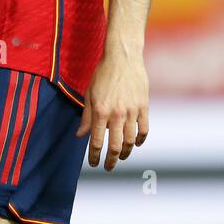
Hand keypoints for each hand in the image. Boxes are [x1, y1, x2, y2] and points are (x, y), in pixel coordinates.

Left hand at [77, 49, 148, 170]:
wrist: (123, 57)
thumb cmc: (103, 74)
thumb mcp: (89, 94)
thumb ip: (86, 117)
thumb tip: (80, 135)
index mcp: (100, 111)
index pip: (96, 142)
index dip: (94, 156)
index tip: (94, 163)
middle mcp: (116, 114)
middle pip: (115, 147)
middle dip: (111, 160)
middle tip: (108, 166)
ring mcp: (132, 111)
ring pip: (130, 141)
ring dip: (126, 153)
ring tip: (122, 156)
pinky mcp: (143, 106)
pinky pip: (144, 129)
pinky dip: (140, 140)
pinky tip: (136, 143)